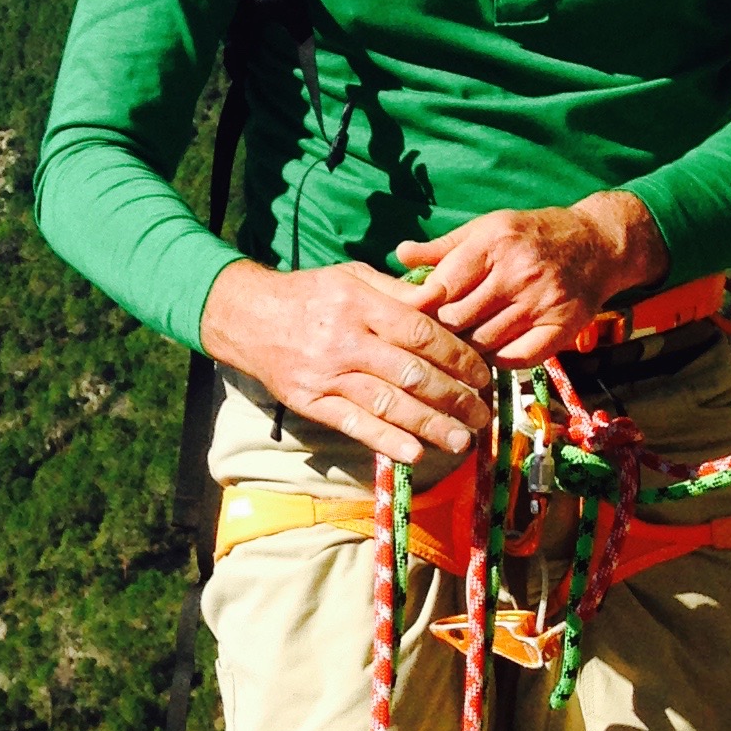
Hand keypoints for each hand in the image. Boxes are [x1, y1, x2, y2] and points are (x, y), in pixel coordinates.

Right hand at [200, 259, 492, 468]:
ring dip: (430, 425)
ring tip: (461, 440)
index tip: (483, 375)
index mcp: (361, 304)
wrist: (247, 318)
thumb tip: (446, 302)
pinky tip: (414, 454)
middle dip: (455, 397)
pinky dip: (386, 441)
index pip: (422, 333)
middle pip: (412, 373)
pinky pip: (354, 424)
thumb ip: (398, 291)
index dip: (459, 357)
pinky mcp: (312, 402)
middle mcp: (346, 340)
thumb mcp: (353, 276)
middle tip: (483, 414)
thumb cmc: (310, 294)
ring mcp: (327, 375)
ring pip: (388, 404)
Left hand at [393, 192, 667, 365]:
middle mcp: (518, 272)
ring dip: (468, 348)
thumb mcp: (486, 229)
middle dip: (442, 329)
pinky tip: (492, 352)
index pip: (443, 287)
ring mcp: (542, 302)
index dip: (421, 307)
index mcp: (494, 243)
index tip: (411, 317)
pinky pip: (517, 358)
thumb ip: (443, 248)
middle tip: (434, 335)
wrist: (596, 244)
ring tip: (460, 344)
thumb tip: (399, 254)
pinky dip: (499, 360)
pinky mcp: (562, 327)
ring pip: (484, 342)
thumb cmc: (531, 235)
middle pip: (460, 318)